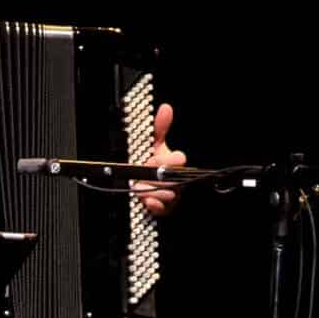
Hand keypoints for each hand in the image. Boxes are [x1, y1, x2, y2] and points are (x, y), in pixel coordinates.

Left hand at [135, 102, 184, 217]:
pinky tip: (146, 200)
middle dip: (155, 176)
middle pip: (173, 178)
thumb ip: (159, 128)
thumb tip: (165, 108)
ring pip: (167, 193)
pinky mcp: (166, 209)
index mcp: (174, 163)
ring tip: (139, 187)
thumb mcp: (153, 146)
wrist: (142, 189)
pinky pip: (162, 208)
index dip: (169, 159)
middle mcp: (177, 180)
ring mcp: (173, 195)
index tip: (157, 158)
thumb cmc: (150, 166)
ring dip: (150, 190)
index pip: (179, 159)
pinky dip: (153, 204)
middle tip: (142, 175)